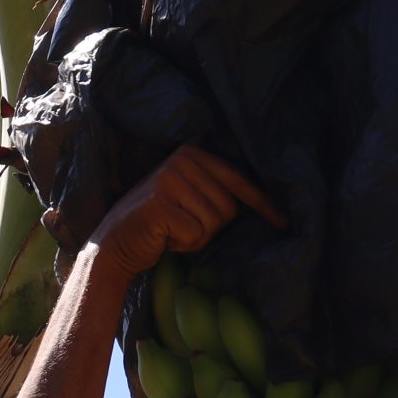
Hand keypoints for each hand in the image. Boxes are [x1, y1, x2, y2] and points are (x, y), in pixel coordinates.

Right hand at [88, 144, 285, 277]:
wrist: (114, 244)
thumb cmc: (159, 225)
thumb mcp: (190, 197)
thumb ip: (217, 191)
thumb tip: (267, 201)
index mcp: (193, 153)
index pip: (239, 179)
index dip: (264, 204)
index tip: (284, 222)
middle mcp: (182, 159)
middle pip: (229, 207)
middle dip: (211, 228)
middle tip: (182, 227)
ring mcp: (169, 179)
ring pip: (214, 222)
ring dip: (196, 238)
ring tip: (172, 231)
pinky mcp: (160, 203)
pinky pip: (196, 233)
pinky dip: (184, 245)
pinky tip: (163, 238)